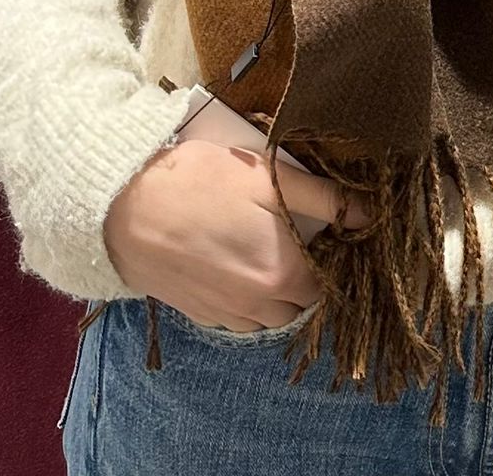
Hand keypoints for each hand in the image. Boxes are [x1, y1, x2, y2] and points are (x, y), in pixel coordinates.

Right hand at [103, 136, 370, 331]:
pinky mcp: (201, 313)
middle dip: (306, 274)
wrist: (124, 211)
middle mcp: (259, 307)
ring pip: (271, 313)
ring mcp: (227, 316)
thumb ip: (323, 198)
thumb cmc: (198, 184)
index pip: (331, 283)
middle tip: (295, 233)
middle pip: (302, 302)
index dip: (334, 256)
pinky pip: (240, 314)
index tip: (328, 232)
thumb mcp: (267, 177)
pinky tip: (233, 259)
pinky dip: (247, 295)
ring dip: (277, 287)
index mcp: (284, 276)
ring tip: (263, 245)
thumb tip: (368, 213)